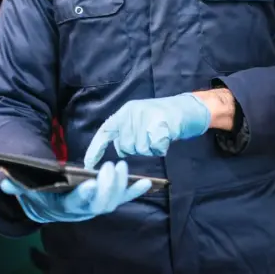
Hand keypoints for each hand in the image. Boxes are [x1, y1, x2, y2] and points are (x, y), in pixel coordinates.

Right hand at [0, 160, 150, 223]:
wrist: (47, 204)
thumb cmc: (37, 193)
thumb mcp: (25, 190)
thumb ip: (17, 187)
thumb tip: (5, 183)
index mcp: (65, 207)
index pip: (77, 204)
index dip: (85, 195)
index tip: (91, 183)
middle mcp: (83, 210)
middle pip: (100, 203)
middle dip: (108, 186)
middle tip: (113, 166)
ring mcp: (96, 205)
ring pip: (113, 200)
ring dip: (123, 186)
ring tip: (126, 167)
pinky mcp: (107, 199)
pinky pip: (123, 197)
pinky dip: (136, 191)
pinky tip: (149, 183)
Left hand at [83, 93, 210, 167]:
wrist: (186, 109)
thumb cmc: (160, 118)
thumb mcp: (138, 119)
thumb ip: (126, 131)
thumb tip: (119, 149)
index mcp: (125, 112)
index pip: (105, 131)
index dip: (96, 148)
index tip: (89, 164)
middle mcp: (133, 113)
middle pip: (125, 146)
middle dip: (135, 148)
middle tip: (148, 137)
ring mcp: (147, 117)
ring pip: (140, 149)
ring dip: (149, 148)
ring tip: (157, 135)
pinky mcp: (161, 125)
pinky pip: (155, 148)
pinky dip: (161, 148)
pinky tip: (165, 138)